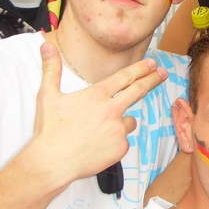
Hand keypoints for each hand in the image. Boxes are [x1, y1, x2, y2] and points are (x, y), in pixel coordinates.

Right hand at [31, 42, 167, 183]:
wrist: (52, 162)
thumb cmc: (49, 130)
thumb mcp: (48, 96)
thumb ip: (51, 69)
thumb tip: (46, 45)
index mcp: (97, 95)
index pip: (125, 77)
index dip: (141, 69)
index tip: (152, 64)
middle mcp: (111, 110)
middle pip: (138, 91)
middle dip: (152, 80)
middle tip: (162, 73)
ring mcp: (118, 129)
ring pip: (130, 121)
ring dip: (121, 122)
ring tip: (98, 131)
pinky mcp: (120, 147)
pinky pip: (123, 141)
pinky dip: (114, 142)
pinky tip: (97, 146)